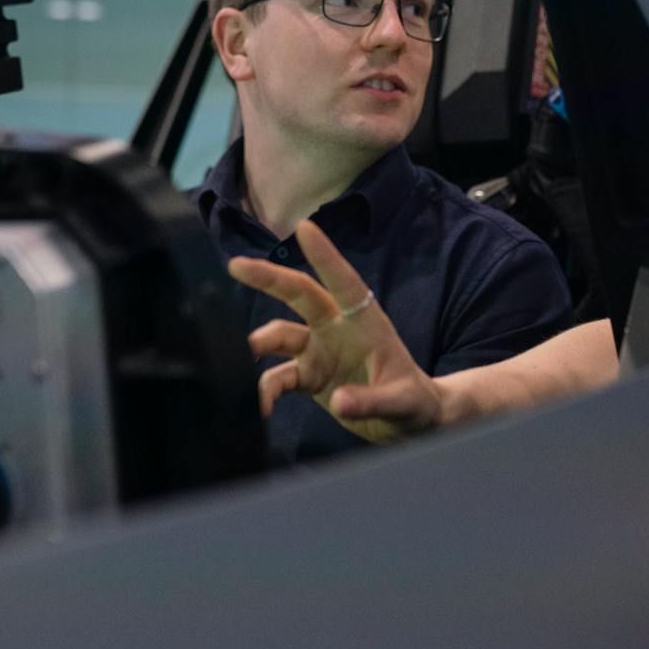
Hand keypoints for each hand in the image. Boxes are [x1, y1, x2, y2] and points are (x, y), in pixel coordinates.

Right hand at [226, 219, 444, 444]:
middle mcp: (337, 329)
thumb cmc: (413, 401)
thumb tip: (340, 401)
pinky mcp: (308, 376)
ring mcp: (319, 351)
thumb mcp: (402, 402)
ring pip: (279, 336)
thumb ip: (372, 401)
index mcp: (365, 322)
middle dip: (268, 278)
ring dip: (257, 346)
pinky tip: (260, 409)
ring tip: (237, 363)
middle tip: (235, 265)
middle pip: (299, 295)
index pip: (344, 282)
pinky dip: (265, 391)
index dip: (325, 256)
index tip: (305, 227)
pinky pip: (278, 377)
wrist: (408, 422)